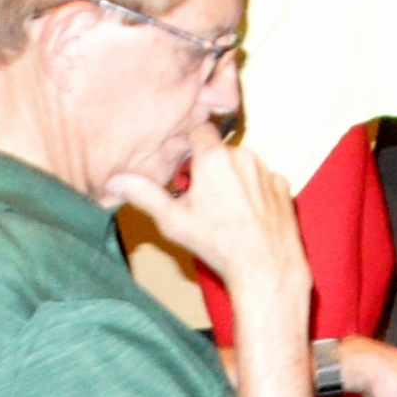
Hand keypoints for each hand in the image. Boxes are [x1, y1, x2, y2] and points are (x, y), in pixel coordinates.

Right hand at [107, 137, 307, 319]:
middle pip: (220, 152)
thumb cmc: (215, 242)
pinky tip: (248, 215)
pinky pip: (263, 180)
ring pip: (243, 165)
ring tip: (225, 210)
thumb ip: (143, 194)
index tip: (185, 168)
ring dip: (233, 178)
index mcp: (214, 158)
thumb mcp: (171, 219)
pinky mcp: (283, 185)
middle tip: (201, 198)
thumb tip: (114, 181)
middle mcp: (244, 156)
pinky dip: (255, 191)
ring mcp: (266, 170)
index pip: (199, 132)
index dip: (190, 148)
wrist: (264, 264)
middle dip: (210, 167)